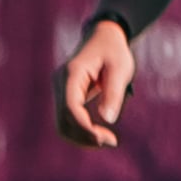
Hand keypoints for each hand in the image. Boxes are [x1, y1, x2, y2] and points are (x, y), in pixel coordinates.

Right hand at [54, 16, 134, 148]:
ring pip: (62, 123)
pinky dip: (80, 130)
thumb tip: (109, 119)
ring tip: (108, 140)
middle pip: (63, 119)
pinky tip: (99, 134)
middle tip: (112, 141)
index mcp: (71, 74)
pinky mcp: (65, 95)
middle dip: (84, 135)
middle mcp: (60, 83)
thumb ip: (114, 92)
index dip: (85, 127)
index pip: (71, 107)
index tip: (104, 139)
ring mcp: (60, 90)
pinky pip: (67, 118)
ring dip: (82, 136)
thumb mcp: (121, 69)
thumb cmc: (114, 52)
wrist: (103, 38)